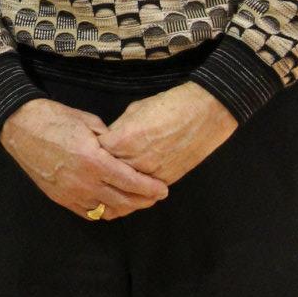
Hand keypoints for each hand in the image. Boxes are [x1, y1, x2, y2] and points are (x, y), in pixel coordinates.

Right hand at [0, 98, 169, 218]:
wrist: (20, 126)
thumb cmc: (54, 118)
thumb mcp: (89, 122)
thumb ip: (109, 140)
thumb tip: (124, 151)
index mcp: (94, 160)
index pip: (131, 182)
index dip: (150, 188)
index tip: (163, 189)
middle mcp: (84, 182)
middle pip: (122, 201)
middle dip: (143, 201)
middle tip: (155, 197)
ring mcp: (70, 193)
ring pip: (106, 211)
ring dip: (125, 208)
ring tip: (136, 202)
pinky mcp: (59, 198)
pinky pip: (88, 213)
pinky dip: (103, 211)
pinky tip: (112, 205)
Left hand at [103, 82, 236, 186]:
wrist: (203, 113)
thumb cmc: (169, 106)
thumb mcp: (135, 111)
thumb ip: (118, 129)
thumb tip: (108, 140)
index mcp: (122, 140)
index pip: (96, 153)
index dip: (94, 151)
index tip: (93, 150)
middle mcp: (134, 160)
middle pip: (108, 173)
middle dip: (104, 170)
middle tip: (101, 168)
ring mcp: (150, 173)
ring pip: (126, 187)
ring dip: (120, 183)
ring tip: (114, 180)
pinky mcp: (166, 180)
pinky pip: (145, 190)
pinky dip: (138, 188)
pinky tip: (134, 183)